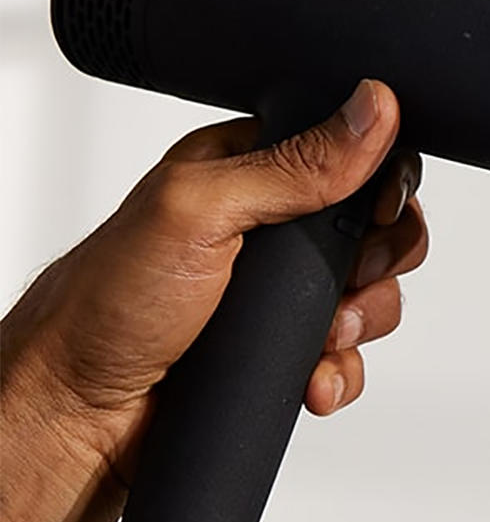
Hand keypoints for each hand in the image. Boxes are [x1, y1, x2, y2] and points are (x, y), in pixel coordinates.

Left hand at [0, 78, 425, 492]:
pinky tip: (311, 378)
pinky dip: (341, 372)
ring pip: (369, 299)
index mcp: (243, 170)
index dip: (378, 182)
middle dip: (377, 264)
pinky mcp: (280, 349)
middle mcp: (264, 229)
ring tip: (323, 339)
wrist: (79, 410)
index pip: (343, 154)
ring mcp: (274, 294)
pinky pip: (347, 358)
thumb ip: (293, 165)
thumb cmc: (108, 304)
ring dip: (362, 325)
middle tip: (349, 281)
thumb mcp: (201, 211)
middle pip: (370, 231)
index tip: (377, 214)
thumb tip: (371, 111)